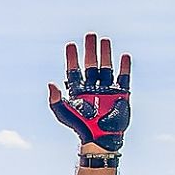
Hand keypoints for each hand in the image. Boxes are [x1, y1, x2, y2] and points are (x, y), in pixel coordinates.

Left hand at [46, 35, 131, 159]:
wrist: (100, 139)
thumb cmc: (80, 127)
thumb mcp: (63, 113)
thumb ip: (55, 99)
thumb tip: (50, 83)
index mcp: (78, 91)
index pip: (74, 70)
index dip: (72, 58)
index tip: (71, 45)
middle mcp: (92, 87)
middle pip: (91, 64)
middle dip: (90, 50)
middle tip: (89, 35)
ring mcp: (107, 90)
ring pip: (106, 67)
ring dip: (105, 54)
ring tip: (105, 40)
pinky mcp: (121, 94)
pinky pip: (123, 77)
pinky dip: (124, 67)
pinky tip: (124, 56)